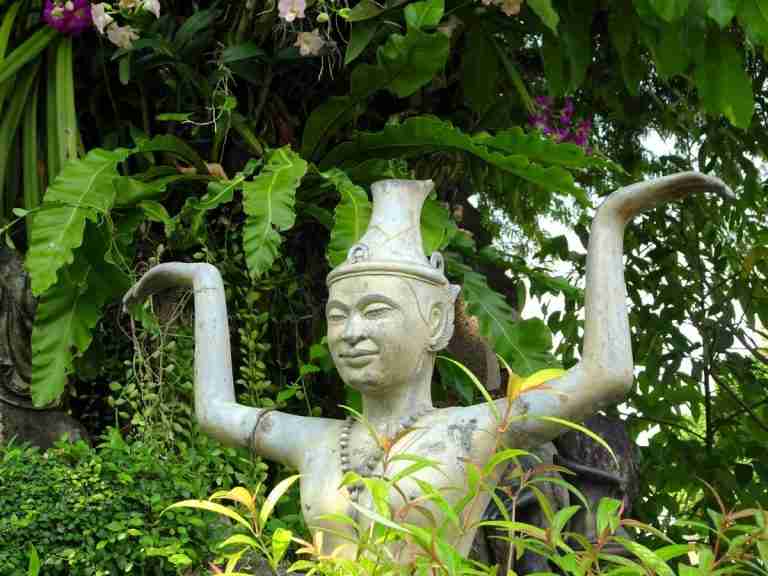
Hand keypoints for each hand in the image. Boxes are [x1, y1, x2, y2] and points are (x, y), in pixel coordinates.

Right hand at [597, 171, 734, 223]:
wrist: (612, 211)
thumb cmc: (616, 220)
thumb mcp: (632, 221)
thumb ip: (638, 226)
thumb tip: (633, 241)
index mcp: (660, 193)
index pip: (687, 187)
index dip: (703, 188)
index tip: (717, 195)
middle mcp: (665, 187)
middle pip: (695, 182)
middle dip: (714, 186)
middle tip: (731, 196)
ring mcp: (665, 184)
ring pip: (695, 179)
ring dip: (714, 184)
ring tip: (729, 194)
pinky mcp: (666, 183)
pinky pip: (689, 177)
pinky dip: (704, 180)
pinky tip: (717, 186)